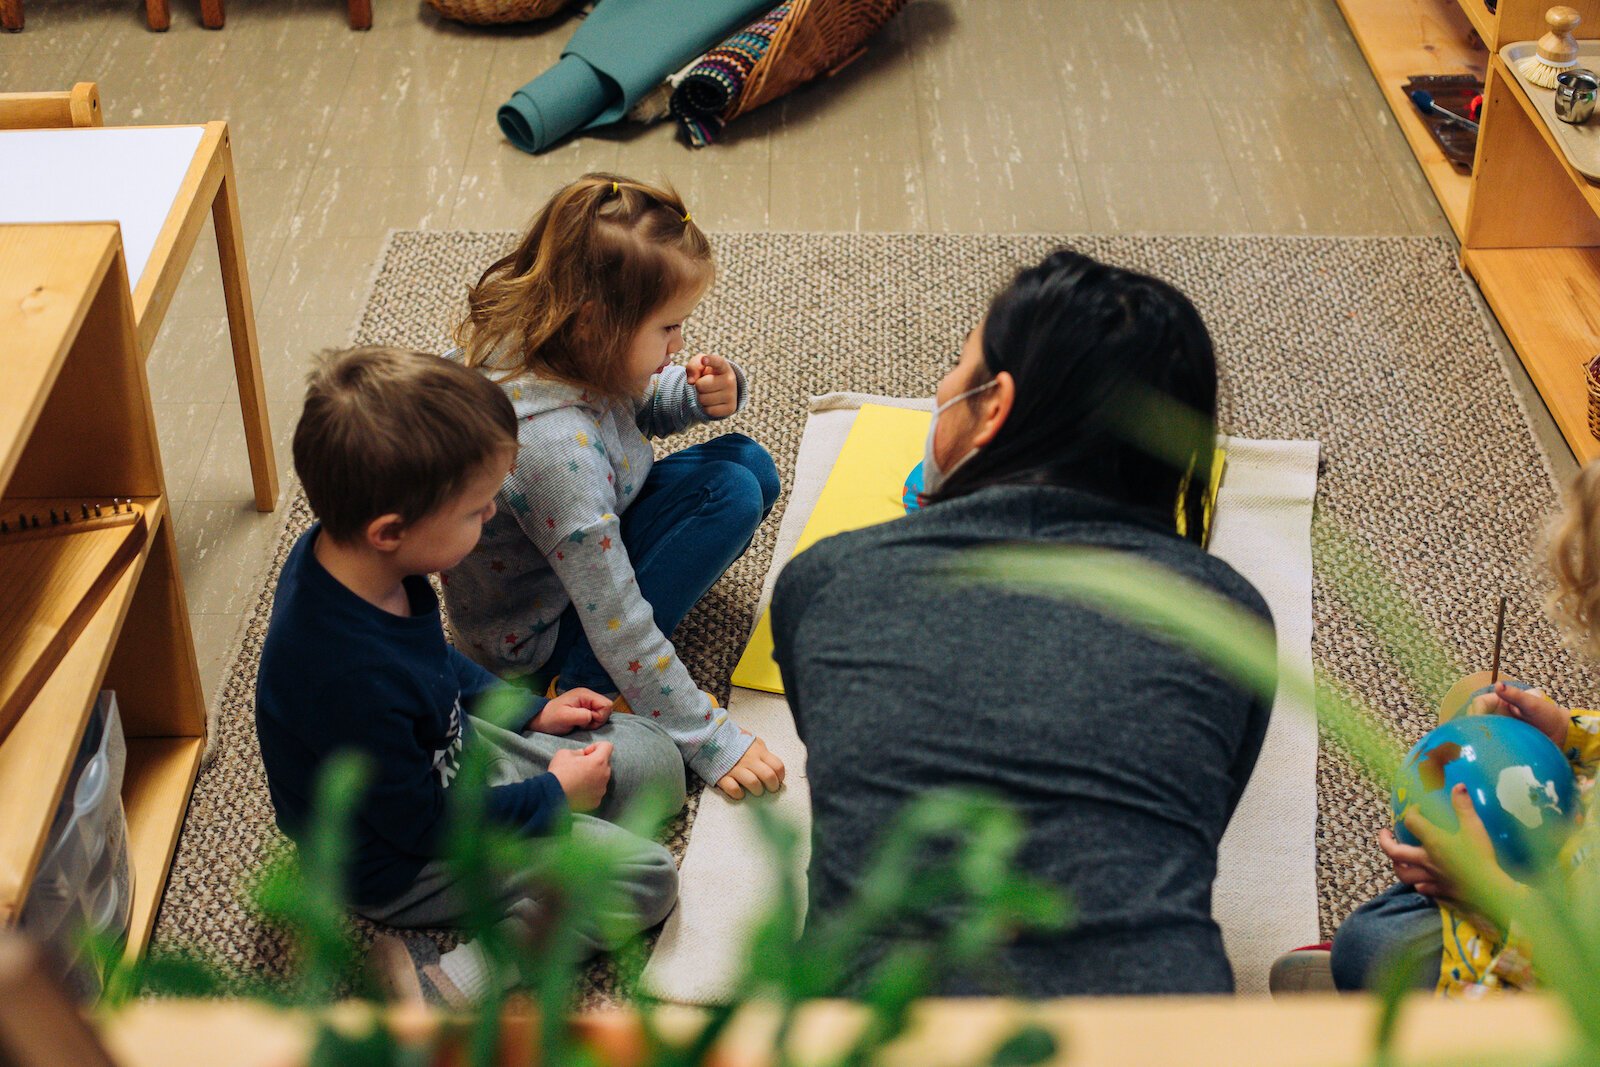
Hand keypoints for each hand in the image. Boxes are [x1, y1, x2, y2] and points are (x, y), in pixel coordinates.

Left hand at [528, 688, 612, 734]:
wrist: (542, 721)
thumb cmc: (551, 719)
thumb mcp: (564, 717)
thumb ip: (581, 715)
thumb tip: (592, 716)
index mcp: (585, 694)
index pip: (606, 704)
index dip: (599, 716)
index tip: (586, 721)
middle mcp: (589, 696)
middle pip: (607, 708)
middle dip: (598, 720)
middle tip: (583, 723)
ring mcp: (588, 702)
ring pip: (603, 714)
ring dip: (594, 722)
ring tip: (580, 724)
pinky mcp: (586, 709)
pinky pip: (598, 717)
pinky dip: (592, 723)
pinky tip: (581, 724)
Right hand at [548, 742, 612, 811]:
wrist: (552, 796)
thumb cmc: (559, 772)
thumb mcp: (565, 753)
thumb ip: (578, 752)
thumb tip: (582, 755)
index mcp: (599, 761)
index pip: (607, 746)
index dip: (596, 746)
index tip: (585, 753)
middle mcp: (604, 775)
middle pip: (605, 763)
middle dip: (594, 762)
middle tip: (579, 766)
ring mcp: (601, 790)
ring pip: (601, 778)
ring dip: (593, 776)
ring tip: (577, 780)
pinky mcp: (596, 801)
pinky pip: (596, 791)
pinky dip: (589, 790)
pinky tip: (577, 790)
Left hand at [686, 354, 737, 417]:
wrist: (723, 390)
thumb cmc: (709, 375)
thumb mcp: (700, 366)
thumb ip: (693, 366)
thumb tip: (691, 381)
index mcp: (723, 366)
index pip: (717, 362)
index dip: (710, 360)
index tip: (704, 360)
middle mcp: (730, 380)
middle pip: (700, 385)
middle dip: (698, 386)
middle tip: (706, 384)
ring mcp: (732, 395)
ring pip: (702, 399)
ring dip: (701, 397)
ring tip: (709, 392)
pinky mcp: (730, 408)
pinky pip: (708, 410)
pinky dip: (706, 407)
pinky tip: (712, 402)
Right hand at [715, 732, 784, 799]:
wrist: (710, 737)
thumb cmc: (735, 741)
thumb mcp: (752, 742)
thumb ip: (763, 753)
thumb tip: (773, 767)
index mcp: (758, 751)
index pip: (777, 766)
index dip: (781, 776)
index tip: (779, 780)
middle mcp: (749, 760)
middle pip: (768, 776)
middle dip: (773, 786)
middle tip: (770, 788)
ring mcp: (736, 768)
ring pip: (754, 784)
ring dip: (757, 791)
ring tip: (756, 790)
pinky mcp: (722, 776)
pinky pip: (734, 789)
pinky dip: (738, 794)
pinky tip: (740, 792)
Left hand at [1382, 784, 1521, 905]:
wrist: (1489, 891)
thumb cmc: (1480, 858)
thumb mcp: (1474, 828)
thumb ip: (1464, 807)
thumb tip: (1458, 785)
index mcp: (1432, 841)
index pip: (1411, 822)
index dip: (1411, 812)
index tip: (1416, 809)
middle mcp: (1425, 860)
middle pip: (1395, 852)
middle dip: (1385, 841)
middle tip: (1384, 834)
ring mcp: (1429, 878)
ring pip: (1404, 874)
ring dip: (1397, 866)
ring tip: (1397, 859)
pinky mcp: (1438, 893)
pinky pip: (1422, 889)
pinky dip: (1418, 884)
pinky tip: (1421, 882)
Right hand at [1465, 682, 1568, 746]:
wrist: (1562, 734)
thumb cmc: (1548, 715)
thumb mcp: (1533, 704)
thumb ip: (1516, 695)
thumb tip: (1498, 685)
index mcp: (1499, 701)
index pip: (1479, 703)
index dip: (1477, 711)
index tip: (1479, 724)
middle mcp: (1495, 713)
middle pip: (1475, 716)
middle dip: (1473, 725)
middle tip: (1476, 737)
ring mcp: (1498, 727)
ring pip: (1479, 729)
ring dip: (1478, 735)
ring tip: (1479, 745)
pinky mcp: (1501, 739)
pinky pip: (1488, 740)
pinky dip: (1485, 744)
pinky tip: (1486, 751)